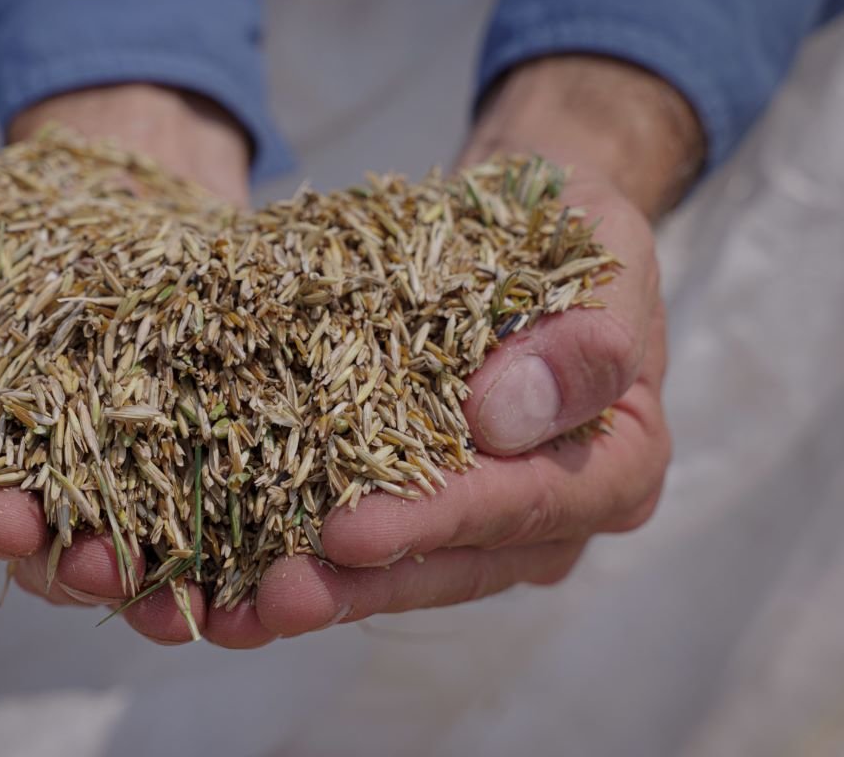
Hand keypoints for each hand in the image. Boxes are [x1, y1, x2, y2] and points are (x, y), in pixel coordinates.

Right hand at [0, 84, 281, 646]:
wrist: (121, 204)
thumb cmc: (26, 248)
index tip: (10, 525)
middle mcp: (54, 484)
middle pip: (51, 554)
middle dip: (74, 571)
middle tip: (104, 572)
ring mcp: (134, 481)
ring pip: (140, 556)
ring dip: (158, 589)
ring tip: (186, 606)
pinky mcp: (210, 467)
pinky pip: (225, 521)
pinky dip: (240, 552)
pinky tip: (263, 570)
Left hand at [250, 57, 702, 634]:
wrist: (520, 231)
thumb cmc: (566, 236)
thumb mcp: (600, 251)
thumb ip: (578, 339)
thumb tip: (502, 418)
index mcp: (615, 463)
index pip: (527, 504)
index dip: (438, 522)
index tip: (351, 532)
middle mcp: (554, 514)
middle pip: (456, 565)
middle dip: (362, 585)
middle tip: (276, 598)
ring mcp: (487, 521)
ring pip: (404, 572)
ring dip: (321, 593)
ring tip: (237, 613)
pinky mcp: (424, 506)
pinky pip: (365, 543)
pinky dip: (296, 556)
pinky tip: (228, 588)